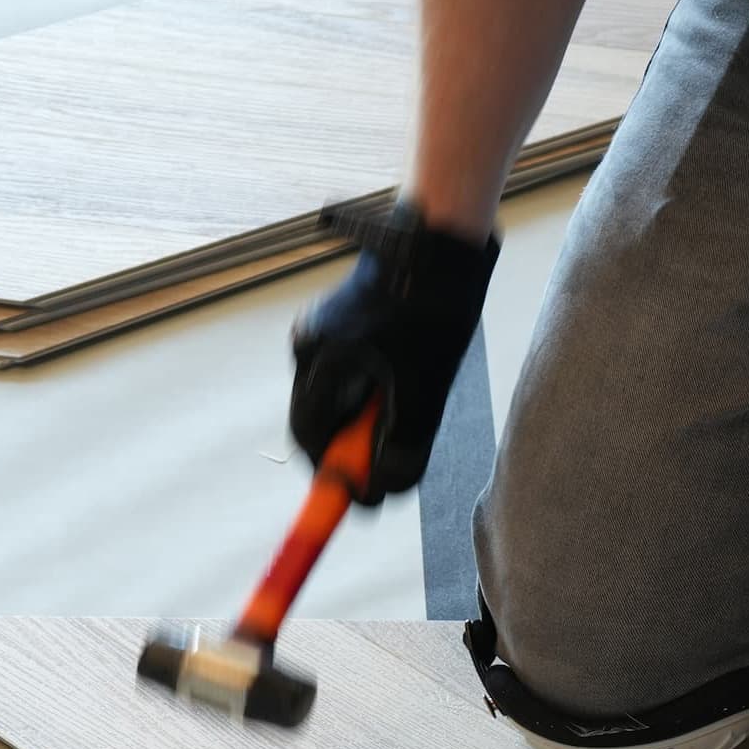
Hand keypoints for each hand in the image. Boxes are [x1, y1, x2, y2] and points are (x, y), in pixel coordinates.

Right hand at [289, 200, 499, 502]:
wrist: (440, 245)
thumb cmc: (432, 312)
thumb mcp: (425, 391)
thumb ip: (403, 448)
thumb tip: (380, 493)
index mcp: (318, 358)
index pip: (309, 439)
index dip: (332, 479)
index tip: (361, 502)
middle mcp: (308, 345)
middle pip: (318, 424)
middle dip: (352, 452)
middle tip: (391, 467)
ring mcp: (318, 333)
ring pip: (334, 404)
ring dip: (364, 425)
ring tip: (406, 410)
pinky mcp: (337, 327)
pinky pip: (345, 381)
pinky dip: (368, 400)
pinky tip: (402, 388)